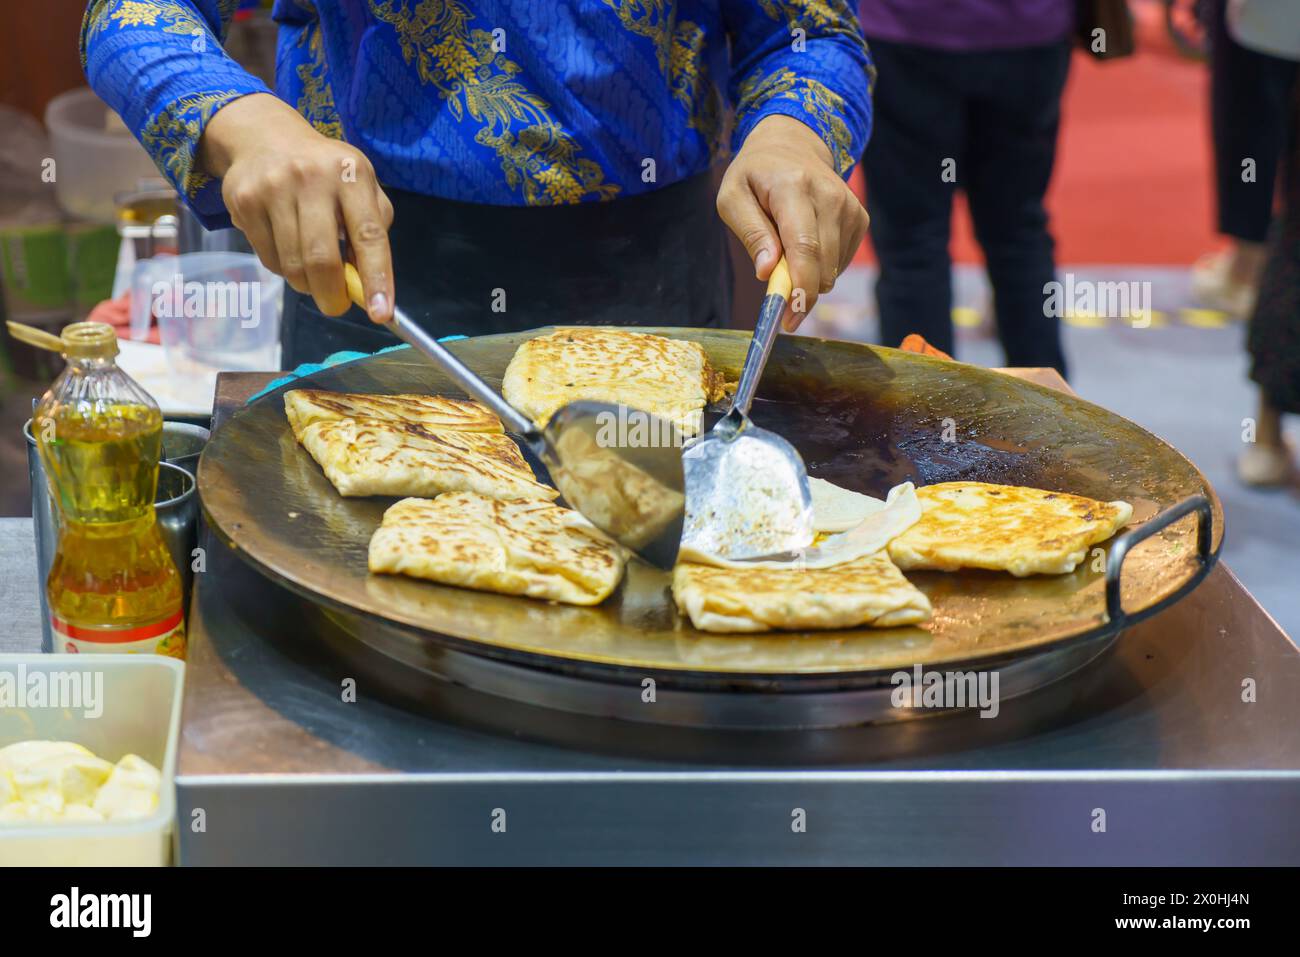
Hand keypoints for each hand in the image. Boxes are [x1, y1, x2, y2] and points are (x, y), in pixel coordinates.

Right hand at [198, 93, 394, 321]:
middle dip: (332, 296)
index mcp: (351, 174)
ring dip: (307, 284)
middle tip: (336, 305)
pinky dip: (284, 269)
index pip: (369, 235)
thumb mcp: (361, 186)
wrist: (265, 136)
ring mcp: (273, 188)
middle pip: (321, 259)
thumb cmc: (326, 172)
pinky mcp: (244, 201)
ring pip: (292, 265)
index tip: (381, 314)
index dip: (377, 278)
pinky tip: (288, 250)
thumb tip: (366, 285)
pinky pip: (268, 258)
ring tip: (313, 274)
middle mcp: (312, 178)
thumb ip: (372, 230)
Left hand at [717, 114, 868, 329]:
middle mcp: (830, 196)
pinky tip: (805, 247)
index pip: (805, 246)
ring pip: (833, 270)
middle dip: (800, 293)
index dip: (800, 288)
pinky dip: (820, 267)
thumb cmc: (755, 175)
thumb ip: (750, 233)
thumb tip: (766, 271)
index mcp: (794, 188)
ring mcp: (850, 208)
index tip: (789, 317)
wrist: (793, 143)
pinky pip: (840, 264)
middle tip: (776, 297)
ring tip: (785, 253)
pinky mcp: (860, 219)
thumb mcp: (732, 197)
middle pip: (823, 265)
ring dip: (808, 277)